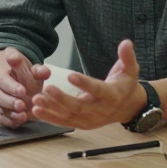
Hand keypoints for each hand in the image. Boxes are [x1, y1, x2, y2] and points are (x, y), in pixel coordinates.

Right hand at [0, 47, 51, 127]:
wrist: (14, 84)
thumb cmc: (24, 77)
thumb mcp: (32, 71)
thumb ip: (39, 71)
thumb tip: (45, 72)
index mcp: (2, 76)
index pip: (3, 81)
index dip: (12, 87)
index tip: (22, 91)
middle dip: (9, 102)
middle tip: (22, 106)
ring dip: (9, 114)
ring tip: (23, 117)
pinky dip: (6, 122)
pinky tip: (16, 123)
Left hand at [30, 39, 144, 129]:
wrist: (127, 107)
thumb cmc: (126, 84)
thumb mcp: (130, 69)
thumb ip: (127, 56)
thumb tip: (126, 42)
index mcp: (112, 96)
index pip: (97, 90)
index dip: (84, 84)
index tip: (70, 75)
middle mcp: (101, 110)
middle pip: (79, 106)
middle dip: (62, 99)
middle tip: (47, 88)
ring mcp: (91, 120)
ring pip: (69, 115)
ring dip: (52, 109)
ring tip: (36, 99)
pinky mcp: (82, 125)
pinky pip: (65, 122)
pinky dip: (50, 118)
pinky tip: (36, 110)